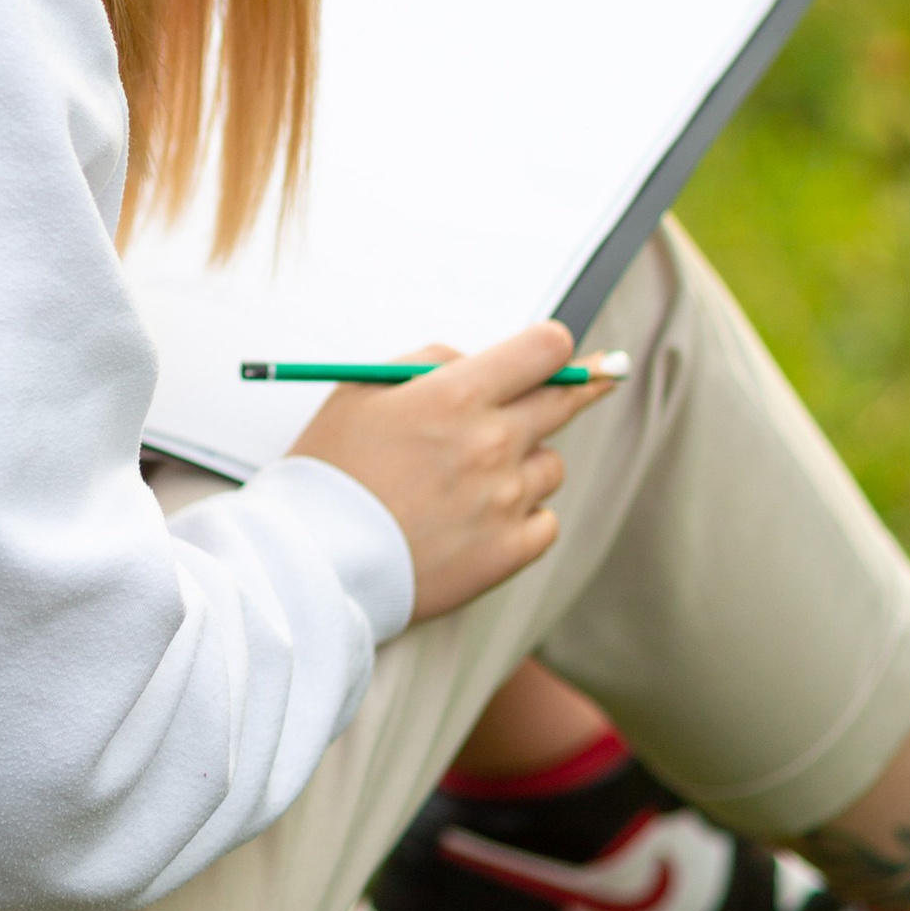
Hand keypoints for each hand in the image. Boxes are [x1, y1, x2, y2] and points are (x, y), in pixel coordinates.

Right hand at [290, 325, 617, 622]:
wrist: (311, 563)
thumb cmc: (330, 472)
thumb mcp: (361, 390)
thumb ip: (428, 362)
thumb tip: (479, 362)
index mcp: (456, 396)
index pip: (545, 350)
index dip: (553, 347)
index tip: (560, 354)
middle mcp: (490, 443)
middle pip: (564, 402)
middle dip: (574, 389)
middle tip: (598, 380)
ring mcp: (504, 501)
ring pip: (551, 465)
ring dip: (525, 464)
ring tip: (472, 482)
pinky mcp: (508, 552)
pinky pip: (546, 522)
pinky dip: (523, 519)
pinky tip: (481, 522)